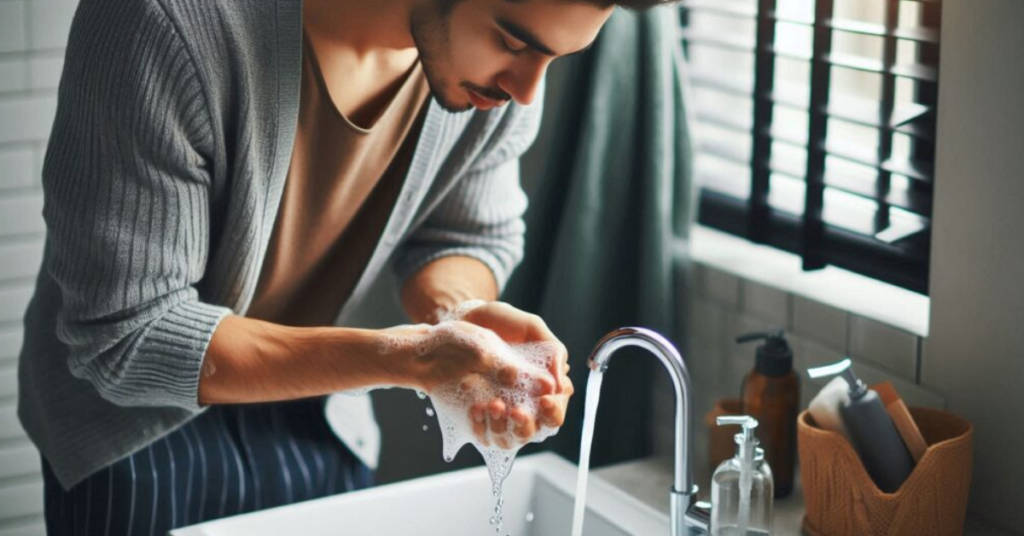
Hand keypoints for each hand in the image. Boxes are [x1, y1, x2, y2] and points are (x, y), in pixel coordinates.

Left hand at [457, 302, 573, 447]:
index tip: (545, 399)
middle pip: (535, 431)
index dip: (553, 410)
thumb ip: (553, 350)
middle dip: (528, 424)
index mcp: (543, 387)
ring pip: (508, 438)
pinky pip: (481, 433)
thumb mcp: (531, 327)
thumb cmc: (501, 322)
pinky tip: (476, 408)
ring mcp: (500, 411)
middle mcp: (524, 404)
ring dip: (503, 426)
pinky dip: (480, 425)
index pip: (555, 411)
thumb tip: (561, 381)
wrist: (464, 318)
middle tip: (518, 412)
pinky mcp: (477, 414)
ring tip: (494, 405)